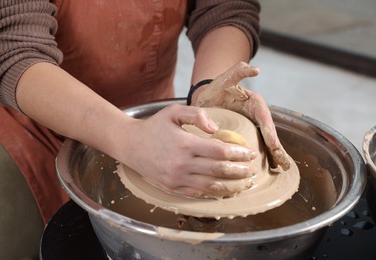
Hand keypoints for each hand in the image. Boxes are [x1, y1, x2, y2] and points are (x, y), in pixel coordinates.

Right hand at [120, 104, 256, 196]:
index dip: (239, 153)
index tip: (250, 153)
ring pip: (211, 186)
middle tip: (252, 169)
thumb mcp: (173, 112)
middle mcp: (182, 164)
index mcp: (185, 144)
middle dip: (240, 171)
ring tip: (244, 182)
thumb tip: (216, 129)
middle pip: (219, 170)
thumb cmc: (154, 126)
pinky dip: (214, 192)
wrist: (130, 145)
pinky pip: (198, 193)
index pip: (220, 151)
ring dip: (232, 185)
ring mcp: (177, 179)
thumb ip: (197, 115)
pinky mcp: (172, 188)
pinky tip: (224, 189)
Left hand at [191, 61, 290, 169]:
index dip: (270, 133)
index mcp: (255, 103)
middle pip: (269, 134)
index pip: (265, 119)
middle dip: (277, 149)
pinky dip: (259, 156)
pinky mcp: (244, 134)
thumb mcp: (226, 78)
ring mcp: (251, 126)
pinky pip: (254, 145)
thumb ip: (239, 71)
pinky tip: (262, 168)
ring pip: (264, 142)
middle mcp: (256, 116)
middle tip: (283, 164)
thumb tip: (256, 69)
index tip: (274, 147)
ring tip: (279, 169)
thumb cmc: (217, 87)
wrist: (207, 96)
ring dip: (272, 155)